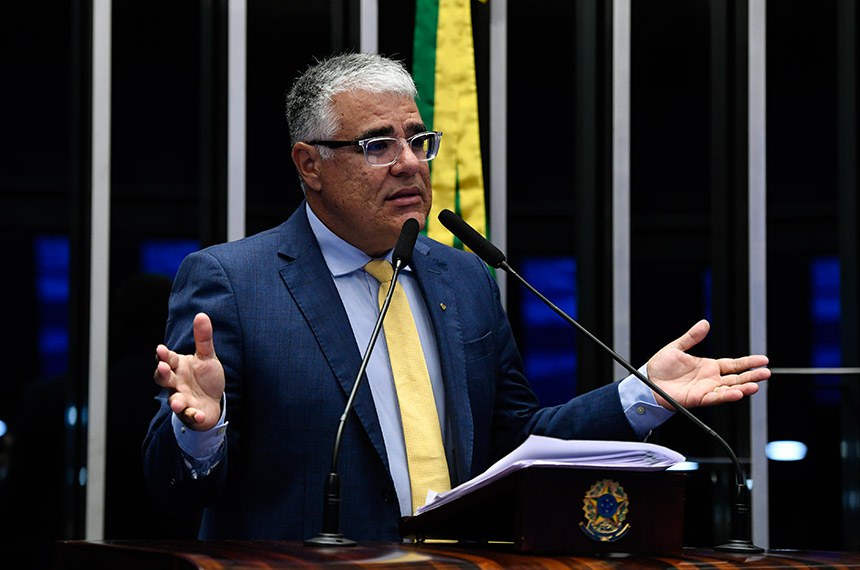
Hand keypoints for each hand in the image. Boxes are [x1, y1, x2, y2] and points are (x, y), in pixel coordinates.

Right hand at [153, 312, 224, 430]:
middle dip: (162, 374)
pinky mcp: (191, 413)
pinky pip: (190, 415)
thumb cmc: (206, 377)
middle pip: (164, 379)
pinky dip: (193, 415)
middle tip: (162, 368)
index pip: (168, 359)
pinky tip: (198, 414)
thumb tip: (201, 314)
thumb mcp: (207, 357)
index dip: (164, 355)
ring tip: (176, 402)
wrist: (213, 402)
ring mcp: (182, 398)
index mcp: (179, 367)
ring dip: (175, 401)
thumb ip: (203, 338)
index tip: (161, 349)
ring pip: (174, 400)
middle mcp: (176, 383)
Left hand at [647, 319, 770, 410]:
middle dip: (752, 375)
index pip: (734, 364)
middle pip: (736, 378)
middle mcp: (710, 379)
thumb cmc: (661, 366)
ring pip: (729, 389)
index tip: (763, 360)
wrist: (648, 381)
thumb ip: (692, 337)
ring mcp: (706, 389)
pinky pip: (715, 397)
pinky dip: (726, 396)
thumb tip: (704, 323)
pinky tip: (738, 393)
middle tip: (767, 373)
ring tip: (756, 385)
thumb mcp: (677, 347)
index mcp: (708, 366)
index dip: (748, 362)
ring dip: (743, 387)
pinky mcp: (698, 398)